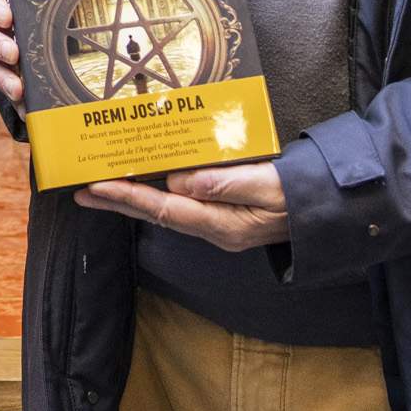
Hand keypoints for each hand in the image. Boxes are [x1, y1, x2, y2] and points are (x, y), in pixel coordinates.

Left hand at [75, 163, 288, 249]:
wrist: (329, 208)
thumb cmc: (301, 195)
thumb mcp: (269, 186)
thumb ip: (226, 183)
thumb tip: (181, 181)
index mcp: (222, 225)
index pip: (165, 209)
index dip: (128, 197)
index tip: (96, 186)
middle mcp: (213, 228)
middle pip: (156, 213)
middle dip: (117, 201)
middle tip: (81, 191)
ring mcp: (216, 224)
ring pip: (164, 209)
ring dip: (131, 199)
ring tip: (99, 188)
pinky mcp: (221, 214)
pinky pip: (179, 204)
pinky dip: (155, 194)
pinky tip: (141, 183)